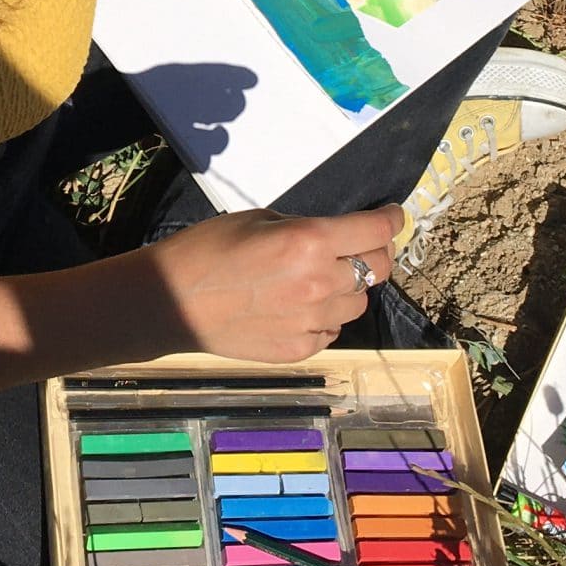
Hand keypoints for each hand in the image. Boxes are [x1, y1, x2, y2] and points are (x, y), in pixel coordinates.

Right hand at [142, 202, 404, 362]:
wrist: (173, 301)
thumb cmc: (209, 249)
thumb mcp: (260, 219)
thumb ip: (306, 228)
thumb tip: (337, 237)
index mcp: (310, 241)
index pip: (375, 231)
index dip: (391, 219)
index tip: (392, 216)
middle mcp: (320, 282)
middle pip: (378, 268)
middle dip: (375, 252)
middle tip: (359, 247)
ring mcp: (312, 321)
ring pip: (358, 303)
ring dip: (348, 288)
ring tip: (318, 281)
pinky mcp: (301, 349)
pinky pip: (332, 331)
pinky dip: (325, 318)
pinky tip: (298, 307)